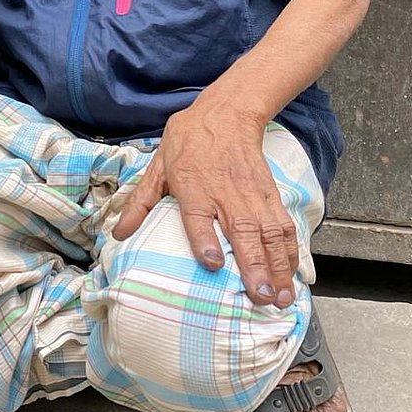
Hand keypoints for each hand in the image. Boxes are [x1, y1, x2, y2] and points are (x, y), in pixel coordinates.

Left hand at [111, 105, 298, 307]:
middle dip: (254, 265)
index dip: (205, 239)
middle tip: (260, 296)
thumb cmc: (188, 143)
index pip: (198, 215)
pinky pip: (282, 226)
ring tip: (280, 296)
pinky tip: (292, 274)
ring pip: (268, 233)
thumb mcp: (158, 167)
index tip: (213, 263)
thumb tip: (119, 233)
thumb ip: (140, 202)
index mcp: (192, 186)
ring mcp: (251, 195)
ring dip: (277, 266)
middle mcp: (224, 193)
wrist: (225, 114)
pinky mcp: (270, 195)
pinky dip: (290, 251)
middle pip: (241, 230)